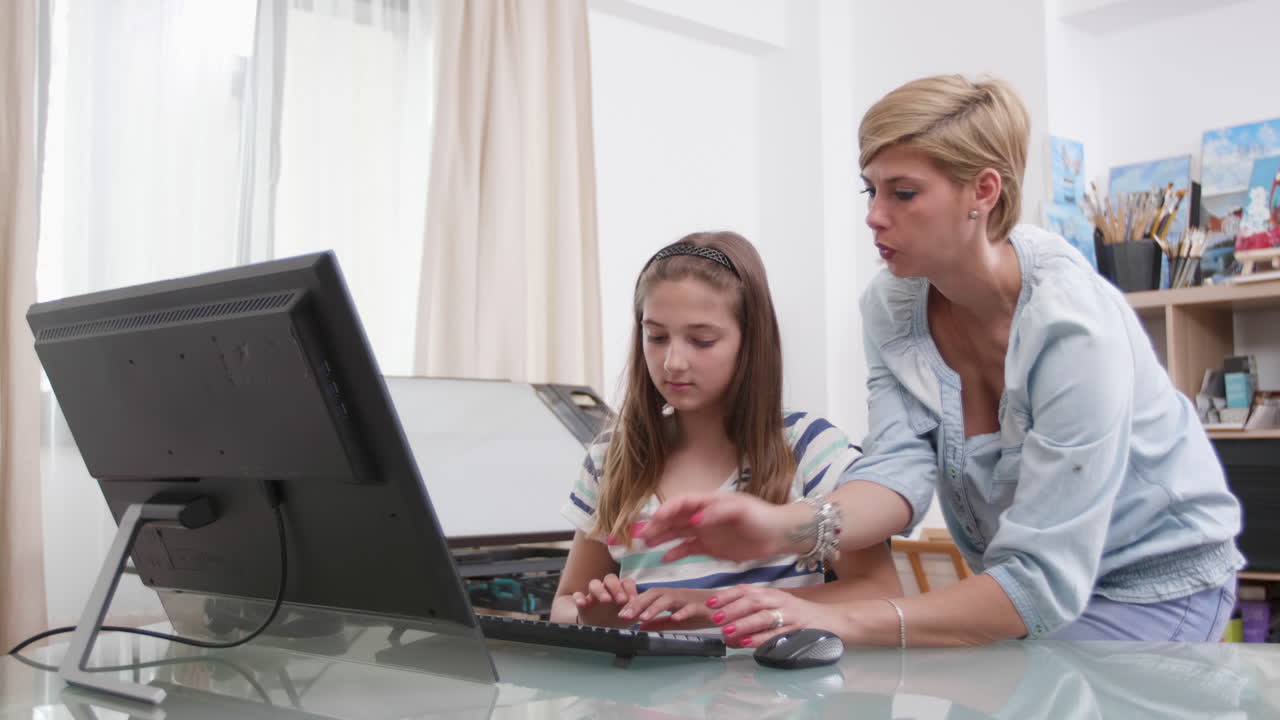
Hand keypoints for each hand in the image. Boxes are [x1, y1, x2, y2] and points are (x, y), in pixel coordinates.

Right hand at [571, 573, 637, 627]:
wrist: (603, 628)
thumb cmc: (619, 618)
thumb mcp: (630, 616)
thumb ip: (638, 611)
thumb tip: (647, 611)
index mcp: (621, 590)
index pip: (626, 582)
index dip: (630, 589)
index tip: (632, 600)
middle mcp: (607, 589)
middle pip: (610, 579)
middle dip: (616, 588)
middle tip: (621, 600)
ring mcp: (594, 594)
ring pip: (594, 584)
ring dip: (600, 590)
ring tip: (605, 600)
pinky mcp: (583, 603)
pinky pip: (578, 595)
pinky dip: (579, 598)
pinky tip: (582, 603)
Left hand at [615, 587, 715, 629]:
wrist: (725, 607)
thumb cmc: (699, 612)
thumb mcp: (676, 620)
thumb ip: (660, 623)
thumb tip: (641, 627)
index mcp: (668, 596)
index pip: (647, 597)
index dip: (633, 604)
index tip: (620, 615)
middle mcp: (676, 594)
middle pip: (653, 594)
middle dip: (638, 604)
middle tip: (624, 616)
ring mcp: (688, 598)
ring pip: (668, 599)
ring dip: (655, 607)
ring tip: (643, 618)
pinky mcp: (702, 606)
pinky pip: (691, 607)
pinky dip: (683, 612)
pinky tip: (675, 618)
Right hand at [639, 491, 797, 562]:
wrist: (778, 535)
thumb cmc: (761, 516)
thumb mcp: (741, 511)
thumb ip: (717, 513)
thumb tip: (694, 520)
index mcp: (709, 501)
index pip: (682, 503)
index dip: (667, 510)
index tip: (655, 520)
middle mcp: (703, 515)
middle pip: (675, 519)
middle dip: (657, 526)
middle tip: (641, 536)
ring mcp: (705, 532)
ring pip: (678, 534)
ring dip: (662, 538)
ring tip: (646, 545)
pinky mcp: (711, 547)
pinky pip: (689, 549)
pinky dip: (676, 553)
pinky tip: (664, 559)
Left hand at [706, 584, 845, 648]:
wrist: (832, 621)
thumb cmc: (798, 615)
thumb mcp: (776, 606)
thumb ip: (753, 612)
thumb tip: (726, 624)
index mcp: (771, 593)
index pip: (746, 590)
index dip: (726, 595)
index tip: (710, 602)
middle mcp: (779, 601)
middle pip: (753, 600)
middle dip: (732, 609)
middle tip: (715, 618)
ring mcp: (789, 615)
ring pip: (764, 617)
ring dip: (743, 624)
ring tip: (727, 632)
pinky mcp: (798, 630)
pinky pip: (777, 635)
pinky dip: (760, 639)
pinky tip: (747, 643)